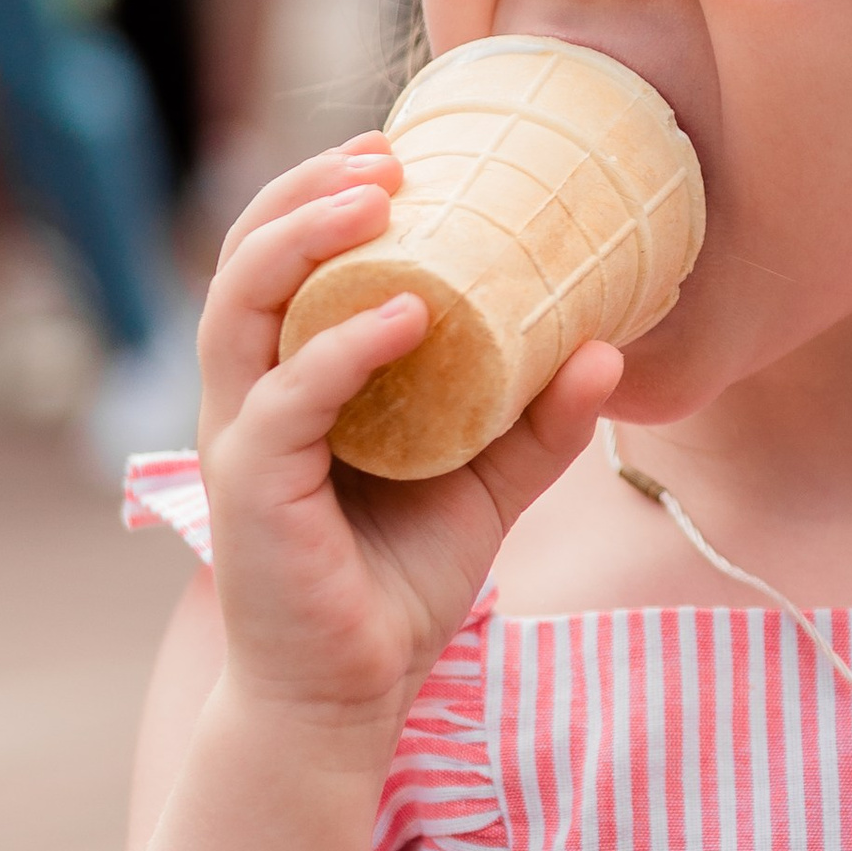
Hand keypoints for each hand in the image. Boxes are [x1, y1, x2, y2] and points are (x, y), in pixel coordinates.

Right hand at [195, 133, 621, 741]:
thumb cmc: (398, 588)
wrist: (348, 699)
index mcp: (289, 380)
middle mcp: (249, 396)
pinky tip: (409, 313)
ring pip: (241, 306)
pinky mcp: (249, 489)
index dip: (324, 194)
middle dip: (306, 192)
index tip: (400, 151)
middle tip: (385, 155)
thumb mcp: (487, 490)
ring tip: (378, 197)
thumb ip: (537, 424)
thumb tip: (612, 349)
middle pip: (246, 258)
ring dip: (303, 238)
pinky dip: (344, 346)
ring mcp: (239, 439)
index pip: (283, 261)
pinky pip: (288, 397)